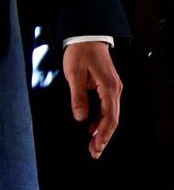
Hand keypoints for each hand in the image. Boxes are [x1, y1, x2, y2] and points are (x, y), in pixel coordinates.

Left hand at [63, 41, 121, 157]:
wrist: (86, 35)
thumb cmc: (80, 52)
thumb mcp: (74, 75)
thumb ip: (78, 97)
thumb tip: (80, 118)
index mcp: (110, 88)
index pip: (109, 118)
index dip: (102, 135)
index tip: (96, 147)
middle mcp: (115, 90)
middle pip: (112, 120)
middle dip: (103, 138)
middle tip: (94, 153)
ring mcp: (113, 89)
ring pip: (110, 115)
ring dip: (102, 131)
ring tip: (93, 146)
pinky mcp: (108, 87)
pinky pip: (107, 108)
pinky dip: (100, 120)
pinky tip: (92, 129)